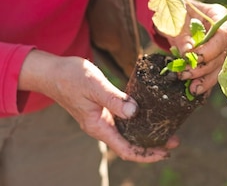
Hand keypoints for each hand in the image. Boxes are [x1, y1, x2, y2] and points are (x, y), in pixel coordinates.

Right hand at [19, 50, 178, 162]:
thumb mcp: (95, 85)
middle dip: (152, 145)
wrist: (51, 71)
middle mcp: (101, 126)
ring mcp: (101, 118)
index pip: (126, 149)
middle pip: (130, 144)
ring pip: (127, 133)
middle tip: (175, 139)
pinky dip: (137, 120)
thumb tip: (135, 112)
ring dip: (147, 133)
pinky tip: (149, 113)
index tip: (165, 152)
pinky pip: (123, 120)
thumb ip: (114, 99)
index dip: (147, 154)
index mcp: (98, 126)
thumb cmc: (70, 77)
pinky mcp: (102, 109)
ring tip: (167, 128)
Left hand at [163, 0, 226, 95]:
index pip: (223, 36)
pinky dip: (204, 82)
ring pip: (219, 67)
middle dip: (203, 68)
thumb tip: (187, 54)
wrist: (172, 13)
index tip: (191, 58)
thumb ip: (182, 34)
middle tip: (183, 74)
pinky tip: (196, 91)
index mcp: (218, 16)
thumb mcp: (175, 19)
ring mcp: (220, 46)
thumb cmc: (174, 10)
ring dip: (205, 79)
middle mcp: (224, 32)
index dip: (210, 51)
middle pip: (222, 54)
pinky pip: (212, 72)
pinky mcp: (213, 58)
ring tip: (192, 89)